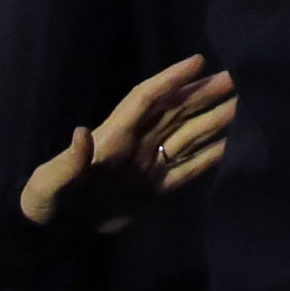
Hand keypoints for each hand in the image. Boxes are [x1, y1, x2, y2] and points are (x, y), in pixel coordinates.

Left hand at [21, 52, 236, 229]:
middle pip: (175, 111)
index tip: (198, 61)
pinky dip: (209, 157)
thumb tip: (82, 132)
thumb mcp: (52, 180)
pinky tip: (231, 146)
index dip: (171, 79)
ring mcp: (149, 164)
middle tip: (235, 79)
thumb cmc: (48, 198)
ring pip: (187, 136)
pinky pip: (187, 169)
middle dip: (202, 94)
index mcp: (114, 134)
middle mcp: (137, 142)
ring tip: (241, 106)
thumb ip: (70, 161)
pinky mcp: (156, 189)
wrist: (55, 229)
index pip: (147, 99)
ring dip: (212, 121)